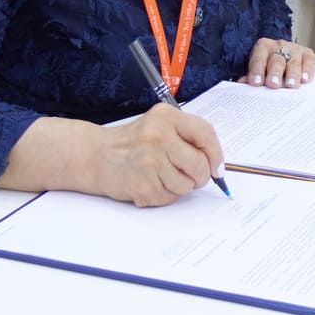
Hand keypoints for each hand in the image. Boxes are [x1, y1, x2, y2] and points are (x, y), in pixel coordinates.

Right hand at [94, 103, 223, 206]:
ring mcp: (149, 162)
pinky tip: (151, 183)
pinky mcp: (142, 185)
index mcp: (167, 117)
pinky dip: (165, 195)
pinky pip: (170, 197)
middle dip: (200, 176)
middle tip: (191, 175)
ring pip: (186, 185)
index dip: (216, 154)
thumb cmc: (136, 142)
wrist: (98, 156)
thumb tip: (217, 166)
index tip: (216, 166)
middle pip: (199, 165)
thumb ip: (189, 137)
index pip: (206, 134)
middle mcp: (158, 136)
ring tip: (163, 176)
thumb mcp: (161, 125)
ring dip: (180, 186)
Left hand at [238, 37, 314, 88]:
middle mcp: (279, 46)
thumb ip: (251, 76)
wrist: (285, 56)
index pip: (258, 59)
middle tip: (273, 84)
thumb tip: (242, 84)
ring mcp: (295, 50)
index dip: (256, 70)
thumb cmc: (268, 67)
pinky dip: (308, 71)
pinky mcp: (308, 55)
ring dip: (292, 74)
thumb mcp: (258, 69)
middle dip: (274, 73)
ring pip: (293, 62)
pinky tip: (305, 79)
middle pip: (276, 60)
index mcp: (262, 47)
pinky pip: (309, 62)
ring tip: (291, 85)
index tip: (255, 82)